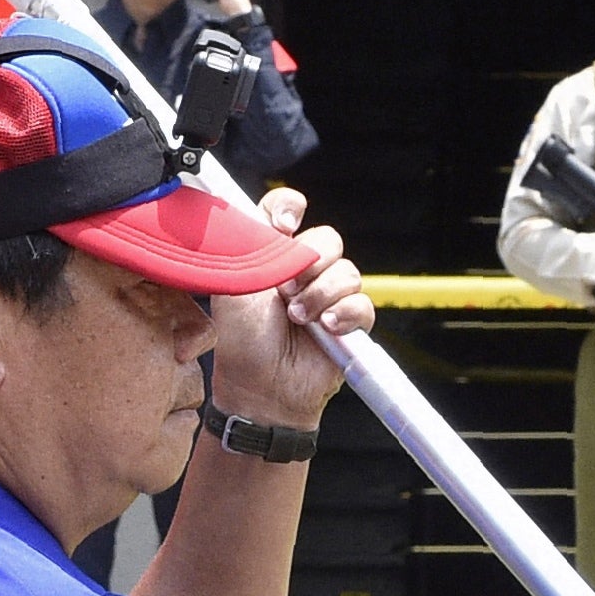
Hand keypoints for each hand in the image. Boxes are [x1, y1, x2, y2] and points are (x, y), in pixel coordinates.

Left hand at [203, 188, 370, 425]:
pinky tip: (326, 328)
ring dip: (321, 295)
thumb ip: (246, 243)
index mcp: (274, 254)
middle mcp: (303, 270)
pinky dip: (345, 313)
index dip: (290, 208)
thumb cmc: (241, 339)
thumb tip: (263, 213)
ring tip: (298, 318)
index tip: (285, 224)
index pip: (288, 209)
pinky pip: (363, 303)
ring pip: (348, 272)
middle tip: (285, 292)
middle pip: (328, 239)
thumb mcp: (232, 284)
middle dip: (309, 264)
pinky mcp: (351, 323)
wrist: (259, 387)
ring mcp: (329, 296)